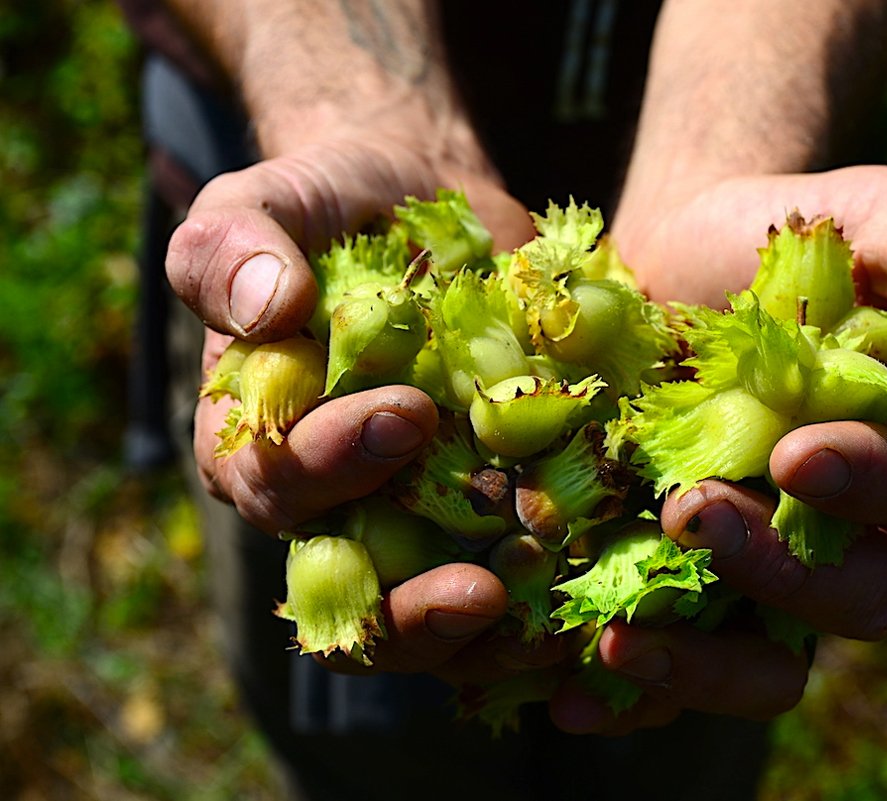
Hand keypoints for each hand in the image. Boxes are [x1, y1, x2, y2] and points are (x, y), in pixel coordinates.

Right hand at [171, 132, 535, 676]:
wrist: (428, 200)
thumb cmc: (333, 205)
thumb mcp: (272, 204)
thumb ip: (236, 247)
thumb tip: (267, 309)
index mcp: (265, 444)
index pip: (279, 486)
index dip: (332, 468)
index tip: (408, 413)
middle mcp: (336, 501)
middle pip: (357, 595)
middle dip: (412, 608)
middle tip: (480, 586)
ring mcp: (421, 512)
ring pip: (436, 613)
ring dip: (489, 634)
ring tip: (550, 611)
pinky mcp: (498, 501)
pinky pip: (517, 572)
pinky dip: (553, 598)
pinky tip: (601, 592)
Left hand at [556, 165, 886, 731]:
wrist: (666, 255)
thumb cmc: (776, 232)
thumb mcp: (858, 215)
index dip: (873, 484)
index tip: (799, 457)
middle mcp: (847, 525)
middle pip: (854, 598)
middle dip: (783, 572)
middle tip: (693, 516)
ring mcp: (759, 564)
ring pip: (769, 660)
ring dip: (705, 663)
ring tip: (620, 636)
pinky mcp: (678, 580)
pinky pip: (674, 661)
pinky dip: (632, 688)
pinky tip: (568, 695)